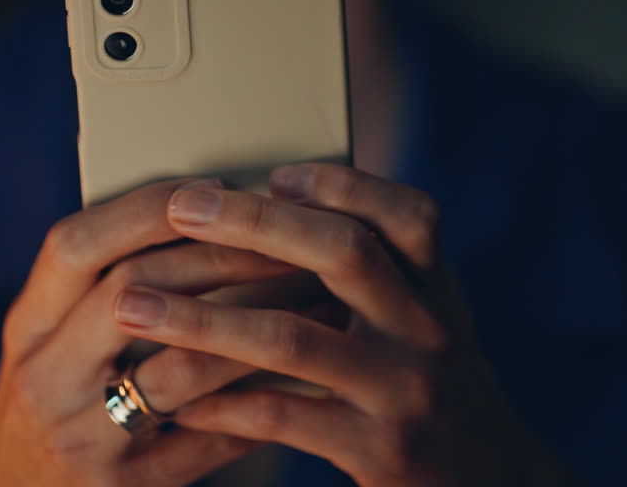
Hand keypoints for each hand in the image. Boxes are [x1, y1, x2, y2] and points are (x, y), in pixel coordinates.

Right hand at [0, 178, 299, 486]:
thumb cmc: (55, 403)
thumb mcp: (49, 343)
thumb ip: (98, 289)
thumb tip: (201, 211)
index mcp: (29, 327)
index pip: (74, 245)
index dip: (144, 210)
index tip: (214, 189)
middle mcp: (44, 378)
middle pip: (134, 291)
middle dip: (221, 258)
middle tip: (287, 241)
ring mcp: (81, 437)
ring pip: (180, 370)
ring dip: (257, 331)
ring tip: (314, 305)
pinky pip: (207, 440)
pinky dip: (257, 405)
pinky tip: (300, 381)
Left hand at [109, 165, 578, 486]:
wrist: (493, 482)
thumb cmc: (428, 386)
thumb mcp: (422, 321)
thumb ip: (375, 271)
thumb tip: (280, 202)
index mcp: (436, 290)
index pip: (406, 214)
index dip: (343, 184)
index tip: (276, 171)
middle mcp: (428, 331)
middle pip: (345, 254)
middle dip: (254, 223)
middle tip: (181, 206)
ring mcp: (404, 394)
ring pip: (293, 340)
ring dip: (201, 319)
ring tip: (133, 306)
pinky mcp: (379, 453)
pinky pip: (280, 418)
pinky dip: (220, 403)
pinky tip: (175, 398)